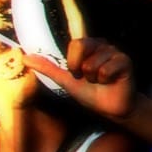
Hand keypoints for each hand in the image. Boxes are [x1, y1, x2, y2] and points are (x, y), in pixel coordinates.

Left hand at [22, 38, 136, 119]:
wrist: (110, 108)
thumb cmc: (90, 93)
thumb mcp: (65, 80)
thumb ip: (47, 68)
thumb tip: (25, 58)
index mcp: (88, 47)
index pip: (75, 43)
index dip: (73, 61)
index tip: (76, 73)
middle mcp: (102, 45)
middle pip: (82, 45)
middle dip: (80, 69)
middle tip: (88, 78)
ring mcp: (115, 52)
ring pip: (93, 63)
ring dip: (94, 78)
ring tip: (101, 81)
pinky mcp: (126, 61)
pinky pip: (106, 69)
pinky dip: (105, 80)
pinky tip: (111, 82)